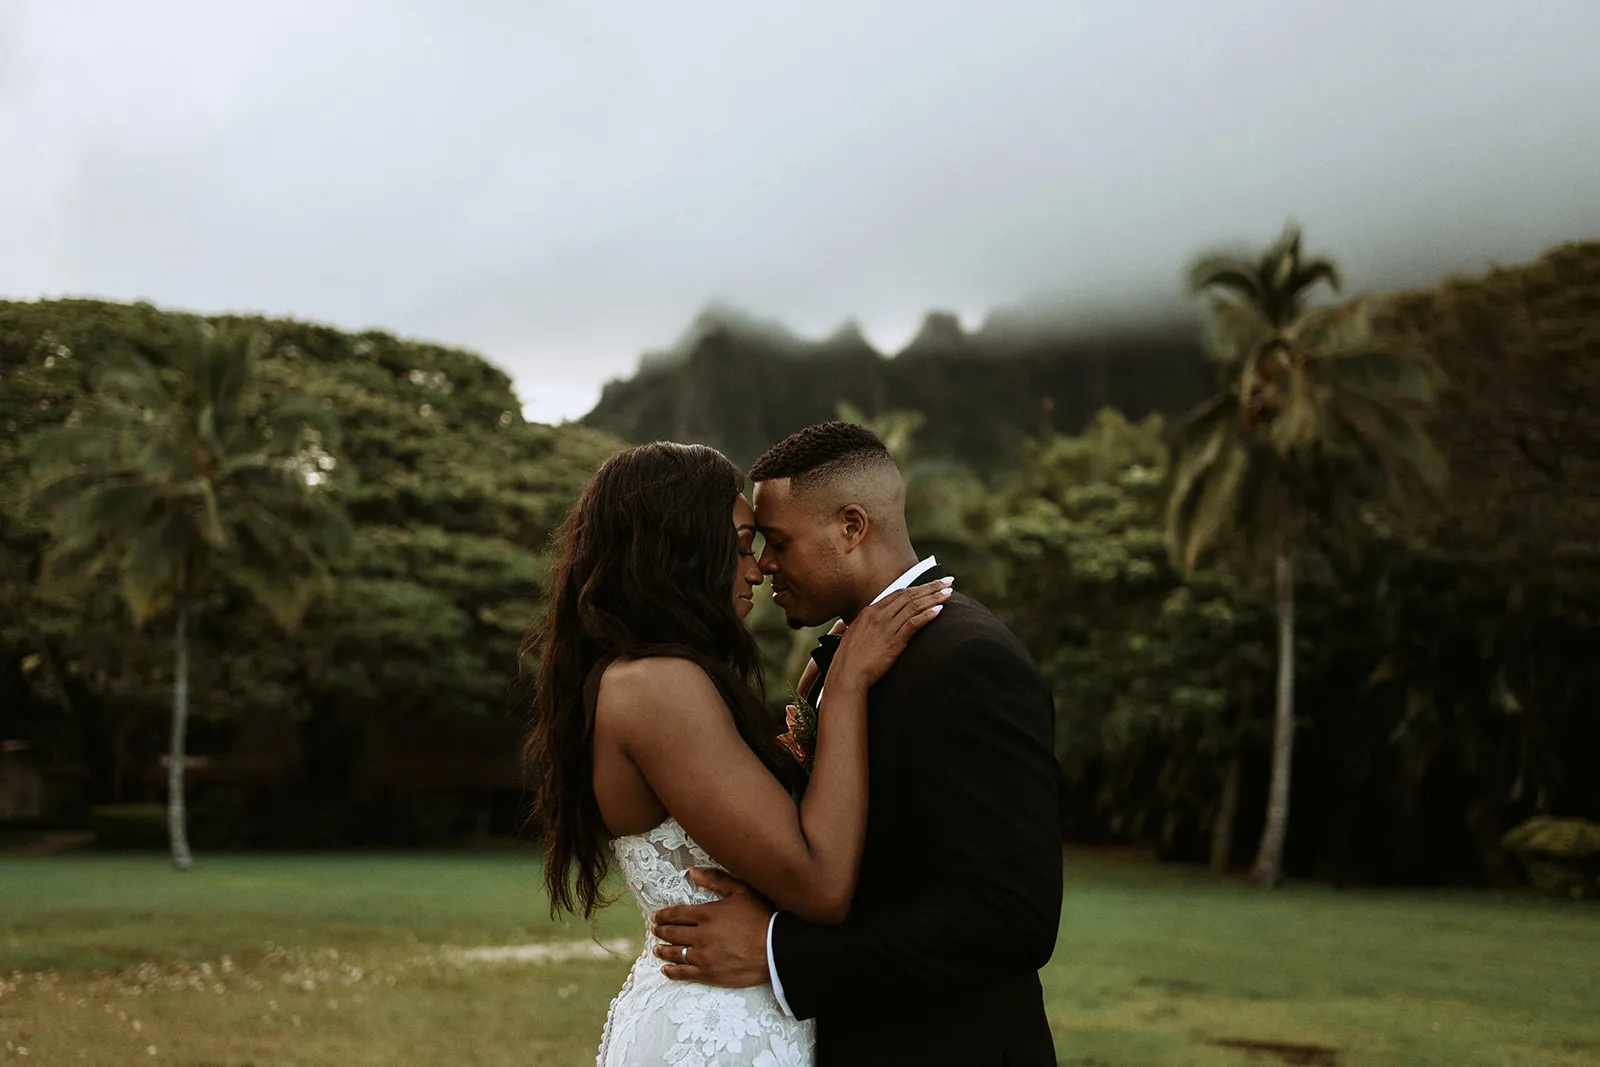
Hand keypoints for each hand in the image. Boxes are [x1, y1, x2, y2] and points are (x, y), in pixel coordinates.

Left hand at [650, 869, 772, 987]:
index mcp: (707, 914)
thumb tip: (692, 872)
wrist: (775, 948)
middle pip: (673, 933)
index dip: (664, 915)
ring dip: (663, 950)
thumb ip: (716, 880)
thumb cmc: (762, 917)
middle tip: (654, 930)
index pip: (677, 914)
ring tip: (656, 948)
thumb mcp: (742, 891)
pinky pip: (684, 973)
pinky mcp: (709, 973)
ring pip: (675, 953)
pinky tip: (666, 969)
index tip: (656, 916)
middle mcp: (701, 935)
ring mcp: (703, 956)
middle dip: (661, 930)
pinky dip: (672, 971)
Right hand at [830, 577, 952, 691]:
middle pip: (909, 595)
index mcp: (869, 611)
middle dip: (930, 587)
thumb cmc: (850, 659)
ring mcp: (886, 627)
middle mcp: (878, 615)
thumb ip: (870, 625)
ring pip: (914, 606)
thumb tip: (879, 622)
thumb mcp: (856, 634)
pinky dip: (927, 615)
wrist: (847, 674)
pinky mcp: (894, 641)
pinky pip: (913, 623)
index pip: (898, 593)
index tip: (931, 584)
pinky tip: (939, 610)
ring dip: (933, 598)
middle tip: (948, 581)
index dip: (917, 587)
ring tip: (948, 593)